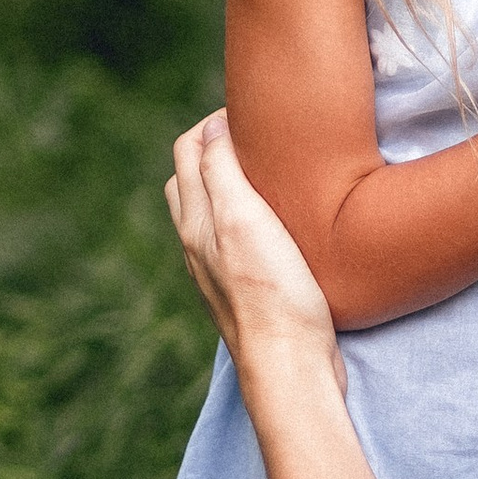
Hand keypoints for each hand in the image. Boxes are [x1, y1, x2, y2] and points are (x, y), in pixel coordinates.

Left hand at [167, 114, 343, 384]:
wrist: (289, 366)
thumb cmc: (272, 293)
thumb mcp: (244, 219)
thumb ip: (222, 172)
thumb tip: (212, 128)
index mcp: (195, 222)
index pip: (188, 152)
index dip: (214, 123)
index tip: (252, 112)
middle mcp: (198, 246)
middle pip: (190, 180)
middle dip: (214, 149)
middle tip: (257, 137)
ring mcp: (218, 272)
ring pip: (211, 213)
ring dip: (229, 185)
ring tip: (268, 174)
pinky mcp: (243, 292)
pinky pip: (233, 242)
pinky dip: (245, 219)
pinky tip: (276, 225)